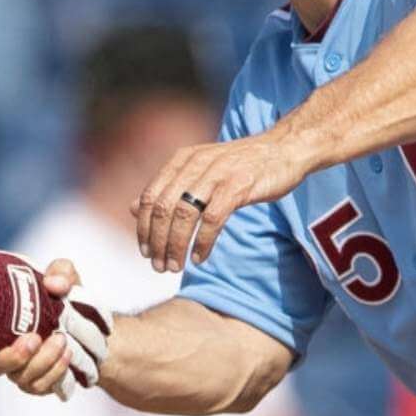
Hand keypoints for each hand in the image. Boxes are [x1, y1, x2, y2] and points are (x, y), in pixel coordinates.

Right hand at [0, 257, 110, 398]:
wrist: (89, 324)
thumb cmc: (64, 296)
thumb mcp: (64, 276)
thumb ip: (61, 272)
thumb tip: (54, 285)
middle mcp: (1, 349)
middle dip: (12, 357)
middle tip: (34, 338)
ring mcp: (19, 369)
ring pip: (18, 378)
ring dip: (40, 363)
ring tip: (61, 340)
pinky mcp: (38, 382)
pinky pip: (39, 387)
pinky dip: (54, 372)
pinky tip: (66, 355)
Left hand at [133, 135, 306, 271]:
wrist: (283, 149)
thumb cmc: (240, 164)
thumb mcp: (199, 170)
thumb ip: (167, 188)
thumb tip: (132, 208)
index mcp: (181, 159)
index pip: (149, 198)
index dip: (143, 228)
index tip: (145, 252)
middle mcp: (194, 164)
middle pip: (163, 209)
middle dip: (157, 242)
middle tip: (158, 266)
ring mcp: (216, 174)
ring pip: (184, 215)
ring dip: (176, 245)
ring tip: (176, 266)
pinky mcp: (238, 186)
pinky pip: (212, 219)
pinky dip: (202, 242)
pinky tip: (200, 257)